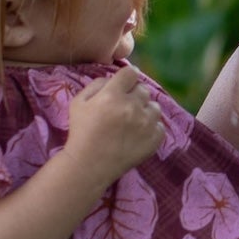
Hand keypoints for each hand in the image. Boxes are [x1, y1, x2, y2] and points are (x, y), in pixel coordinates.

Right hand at [64, 65, 163, 184]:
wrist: (89, 166)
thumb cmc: (81, 132)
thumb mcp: (78, 102)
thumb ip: (96, 84)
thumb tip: (113, 78)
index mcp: (112, 95)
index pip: (131, 73)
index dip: (127, 77)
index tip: (125, 83)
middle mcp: (132, 107)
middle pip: (143, 89)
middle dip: (134, 95)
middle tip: (124, 107)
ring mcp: (146, 124)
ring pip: (154, 107)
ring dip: (145, 111)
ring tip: (132, 122)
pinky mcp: (154, 139)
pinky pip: (160, 126)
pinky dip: (151, 129)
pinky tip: (137, 135)